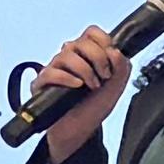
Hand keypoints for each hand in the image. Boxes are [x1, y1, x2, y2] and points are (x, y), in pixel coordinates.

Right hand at [22, 24, 133, 160]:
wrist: (81, 131)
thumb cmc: (94, 107)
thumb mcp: (116, 87)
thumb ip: (122, 66)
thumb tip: (114, 51)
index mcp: (86, 55)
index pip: (91, 32)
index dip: (103, 40)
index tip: (111, 58)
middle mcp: (69, 58)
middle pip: (80, 42)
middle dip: (97, 58)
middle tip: (104, 76)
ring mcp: (54, 69)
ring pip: (66, 55)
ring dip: (84, 70)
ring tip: (92, 86)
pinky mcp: (41, 84)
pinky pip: (50, 72)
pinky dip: (66, 77)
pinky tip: (77, 86)